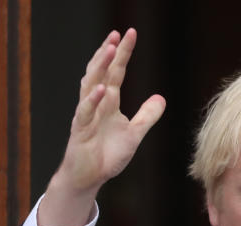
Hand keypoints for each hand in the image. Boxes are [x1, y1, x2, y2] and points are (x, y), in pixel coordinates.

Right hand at [41, 29, 165, 225]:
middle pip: (101, 72)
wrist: (89, 177)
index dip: (123, 54)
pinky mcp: (80, 130)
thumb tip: (161, 98)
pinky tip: (101, 89)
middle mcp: (95, 103)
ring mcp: (86, 115)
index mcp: (108, 102)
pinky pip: (85, 112)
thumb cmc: (107, 155)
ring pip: (90, 85)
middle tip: (118, 34)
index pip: (116, 72)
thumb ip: (146, 116)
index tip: (130, 33)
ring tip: (109, 50)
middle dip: (109, 53)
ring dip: (99, 67)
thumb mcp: (133, 134)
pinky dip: (92, 100)